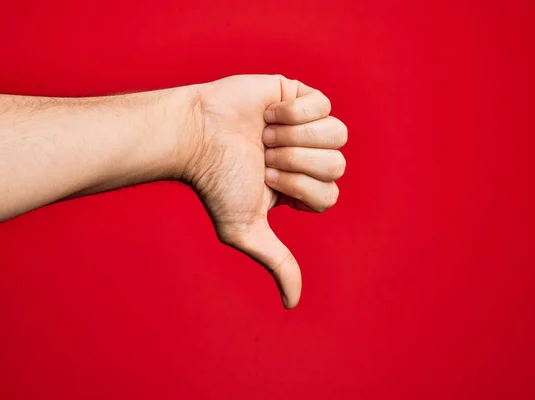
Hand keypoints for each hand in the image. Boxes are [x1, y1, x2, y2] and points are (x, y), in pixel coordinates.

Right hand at [181, 75, 347, 307]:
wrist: (197, 134)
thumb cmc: (216, 182)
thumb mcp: (244, 229)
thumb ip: (277, 262)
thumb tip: (293, 303)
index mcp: (300, 189)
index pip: (329, 195)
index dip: (296, 187)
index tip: (264, 179)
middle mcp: (308, 158)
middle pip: (337, 165)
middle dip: (294, 162)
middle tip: (263, 156)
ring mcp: (307, 126)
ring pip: (338, 134)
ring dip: (295, 136)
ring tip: (265, 134)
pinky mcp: (300, 96)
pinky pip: (323, 105)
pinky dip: (293, 112)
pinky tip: (268, 113)